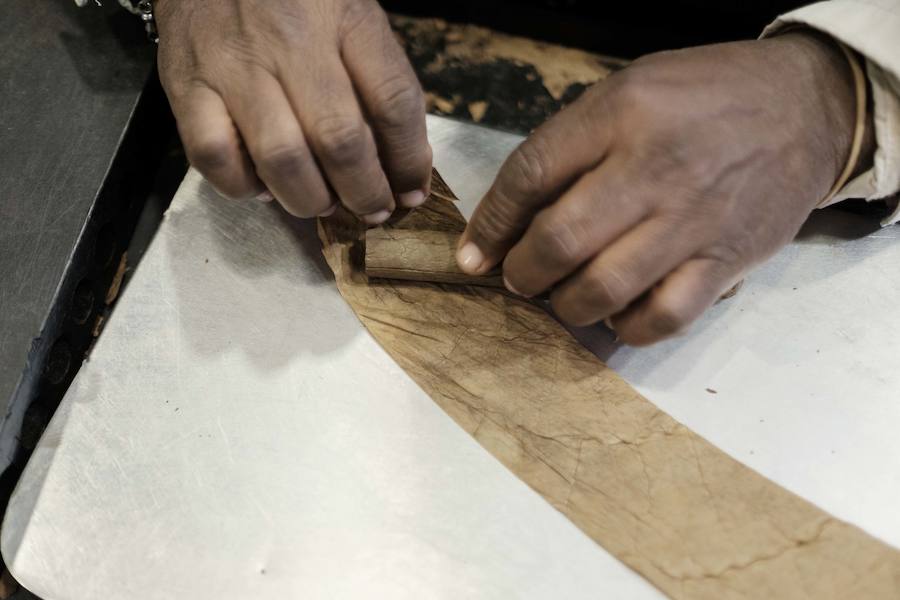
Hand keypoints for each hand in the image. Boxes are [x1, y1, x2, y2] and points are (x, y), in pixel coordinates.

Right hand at [155, 0, 431, 223]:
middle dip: (365, 192)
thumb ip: (380, 83)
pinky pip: (216, 157)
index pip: (393, 101)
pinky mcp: (185, 84)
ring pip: (281, 158)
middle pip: (339, 139)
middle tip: (372, 209)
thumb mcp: (352, 17)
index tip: (411, 190)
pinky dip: (243, 187)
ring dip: (310, 199)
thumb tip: (403, 170)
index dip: (408, 160)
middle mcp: (290, 39)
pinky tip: (263, 185)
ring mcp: (233, 63)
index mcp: (345, 17)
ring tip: (323, 202)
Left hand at [457, 32, 872, 344]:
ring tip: (561, 297)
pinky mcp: (725, 261)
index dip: (490, 224)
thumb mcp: (629, 92)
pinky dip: (627, 328)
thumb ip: (571, 146)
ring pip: (604, 288)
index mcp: (621, 113)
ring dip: (565, 306)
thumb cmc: (703, 97)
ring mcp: (693, 220)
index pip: (530, 175)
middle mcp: (654, 168)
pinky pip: (663, 317)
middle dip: (522, 273)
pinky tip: (615, 314)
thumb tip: (511, 213)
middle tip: (516, 279)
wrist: (806, 107)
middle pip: (560, 240)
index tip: (473, 254)